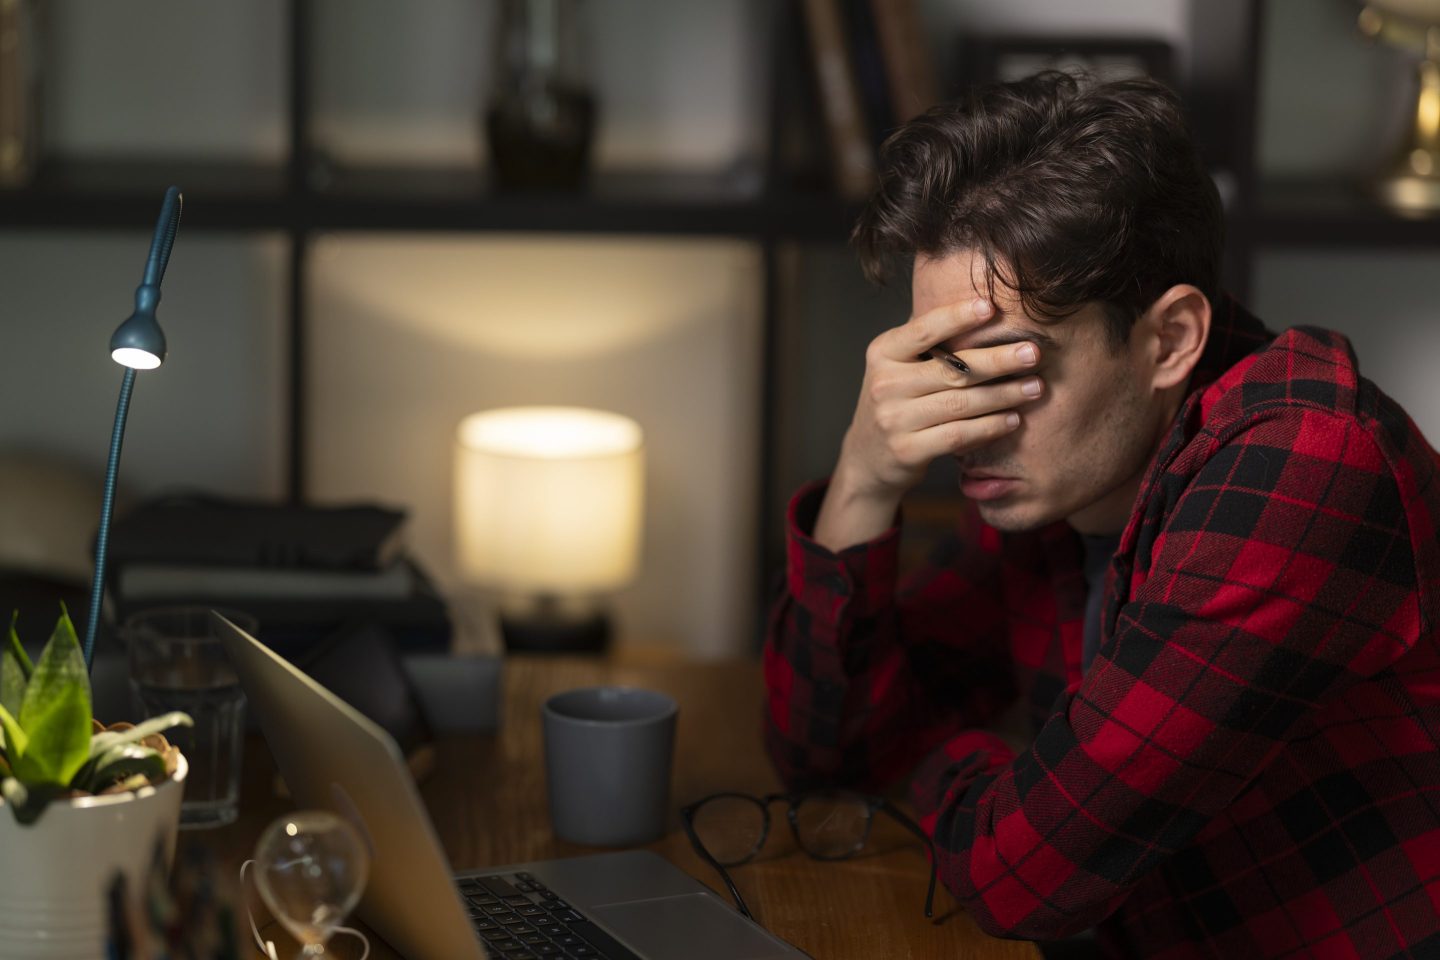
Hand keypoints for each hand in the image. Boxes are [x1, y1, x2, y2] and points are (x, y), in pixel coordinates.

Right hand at [814, 298, 1041, 549]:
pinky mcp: (907, 450)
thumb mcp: (898, 366)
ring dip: (1003, 395)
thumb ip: (929, 343)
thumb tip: (985, 309)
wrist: (867, 457)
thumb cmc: (897, 401)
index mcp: (883, 353)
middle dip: (997, 360)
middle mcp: (885, 384)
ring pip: (960, 403)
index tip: (991, 307)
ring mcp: (894, 419)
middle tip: (1032, 353)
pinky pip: (959, 435)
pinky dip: (990, 427)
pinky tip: (1013, 420)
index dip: (957, 317)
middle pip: (952, 370)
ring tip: (1035, 387)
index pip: (923, 331)